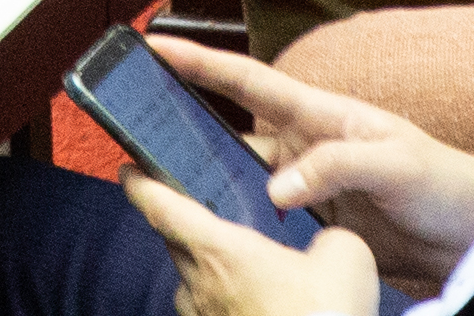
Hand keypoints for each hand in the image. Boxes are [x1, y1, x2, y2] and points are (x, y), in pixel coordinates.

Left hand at [122, 181, 390, 315]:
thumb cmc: (323, 313)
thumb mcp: (344, 257)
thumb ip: (329, 237)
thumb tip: (325, 243)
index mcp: (220, 251)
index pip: (163, 210)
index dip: (142, 186)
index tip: (129, 171)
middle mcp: (201, 286)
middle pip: (175, 245)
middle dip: (183, 225)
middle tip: (201, 210)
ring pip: (191, 285)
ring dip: (205, 270)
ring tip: (236, 262)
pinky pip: (210, 315)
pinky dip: (225, 303)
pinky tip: (256, 303)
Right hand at [150, 33, 473, 287]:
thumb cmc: (446, 185)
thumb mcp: (397, 164)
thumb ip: (337, 166)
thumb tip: (276, 188)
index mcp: (325, 116)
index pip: (252, 84)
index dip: (203, 65)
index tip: (156, 47)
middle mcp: (309, 148)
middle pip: (234, 134)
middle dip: (186, 127)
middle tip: (136, 129)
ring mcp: (311, 189)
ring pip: (242, 182)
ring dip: (208, 184)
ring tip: (162, 189)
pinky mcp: (317, 229)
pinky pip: (264, 224)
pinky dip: (237, 226)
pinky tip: (215, 236)